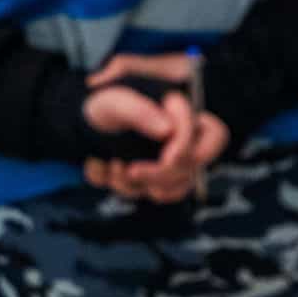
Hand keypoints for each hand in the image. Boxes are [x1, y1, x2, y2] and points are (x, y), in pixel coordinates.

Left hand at [82, 55, 231, 201]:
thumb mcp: (114, 101)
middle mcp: (186, 135)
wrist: (84, 123)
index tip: (166, 158)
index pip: (213, 134)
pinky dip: (134, 191)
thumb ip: (141, 111)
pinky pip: (160, 194)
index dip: (189, 149)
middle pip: (198, 164)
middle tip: (133, 171)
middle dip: (165, 174)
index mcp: (184, 111)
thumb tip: (168, 130)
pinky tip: (111, 174)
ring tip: (115, 169)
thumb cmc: (102, 105)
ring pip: (179, 185)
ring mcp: (174, 158)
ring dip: (144, 185)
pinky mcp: (158, 175)